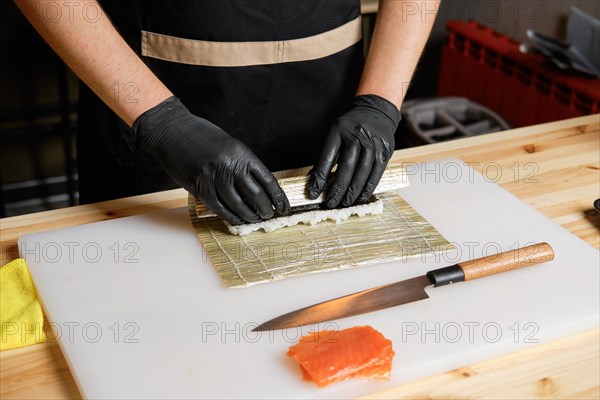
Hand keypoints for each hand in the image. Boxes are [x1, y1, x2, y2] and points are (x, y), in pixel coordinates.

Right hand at [133, 97, 289, 224]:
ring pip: (239, 205)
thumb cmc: (200, 136)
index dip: (278, 198)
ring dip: (249, 216)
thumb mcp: (229, 145)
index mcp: (241, 153)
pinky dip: (231, 217)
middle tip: (268, 216)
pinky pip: (220, 208)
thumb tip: (257, 186)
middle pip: (256, 196)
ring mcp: (214, 178)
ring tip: (254, 220)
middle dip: (265, 210)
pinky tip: (237, 220)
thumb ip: (242, 164)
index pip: (268, 180)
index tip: (284, 207)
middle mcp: (230, 166)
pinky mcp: (200, 188)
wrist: (172, 130)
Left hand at [307, 94, 400, 207]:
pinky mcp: (385, 151)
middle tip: (330, 203)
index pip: (327, 159)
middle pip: (346, 169)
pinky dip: (368, 188)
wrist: (376, 111)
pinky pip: (376, 174)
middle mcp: (357, 137)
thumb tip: (316, 181)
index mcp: (339, 131)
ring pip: (362, 174)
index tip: (313, 194)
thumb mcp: (335, 133)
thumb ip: (327, 155)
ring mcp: (373, 144)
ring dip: (352, 192)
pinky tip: (360, 197)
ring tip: (344, 203)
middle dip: (337, 190)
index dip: (319, 178)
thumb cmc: (351, 126)